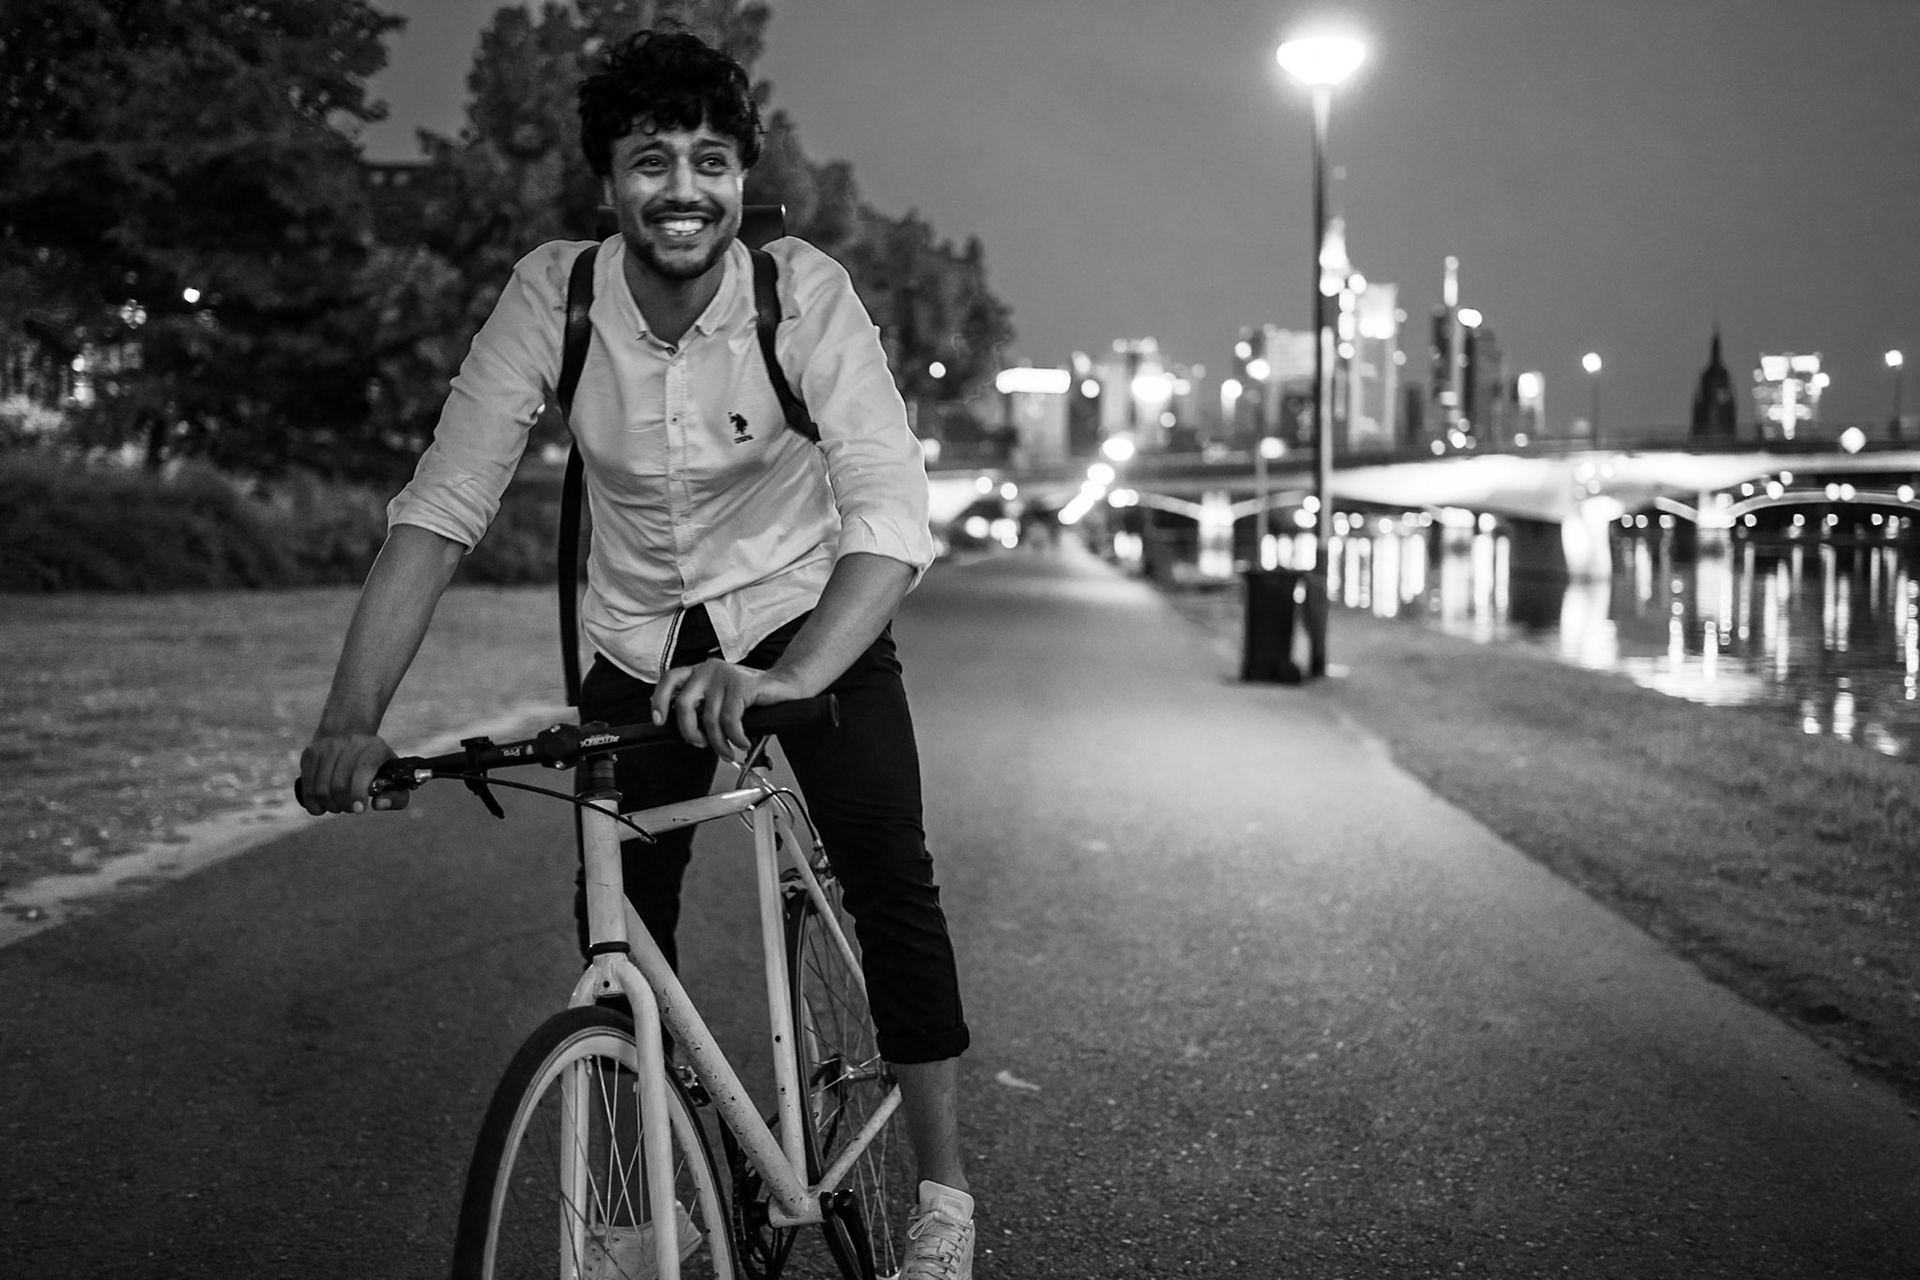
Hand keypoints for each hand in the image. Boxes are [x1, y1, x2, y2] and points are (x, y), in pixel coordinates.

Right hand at [299, 731, 398, 814]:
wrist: (351, 739)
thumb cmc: (376, 768)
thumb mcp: (394, 780)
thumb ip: (396, 797)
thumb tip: (378, 804)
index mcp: (375, 747)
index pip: (362, 771)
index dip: (358, 794)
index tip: (358, 810)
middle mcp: (351, 742)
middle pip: (339, 784)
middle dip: (344, 804)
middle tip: (349, 808)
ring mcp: (328, 746)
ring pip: (321, 788)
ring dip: (329, 805)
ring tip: (337, 806)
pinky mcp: (311, 753)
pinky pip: (307, 785)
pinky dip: (313, 802)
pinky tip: (321, 806)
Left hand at [651, 660, 800, 758]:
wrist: (785, 687)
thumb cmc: (752, 696)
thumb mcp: (720, 699)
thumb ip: (701, 707)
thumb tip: (685, 731)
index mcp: (700, 672)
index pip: (670, 680)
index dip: (660, 700)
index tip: (659, 721)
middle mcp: (709, 669)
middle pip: (684, 704)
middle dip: (690, 732)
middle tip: (701, 745)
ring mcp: (725, 675)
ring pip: (709, 718)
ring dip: (718, 743)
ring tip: (728, 751)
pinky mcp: (742, 684)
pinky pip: (730, 720)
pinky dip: (735, 737)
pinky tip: (742, 742)